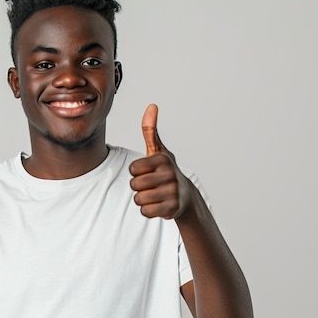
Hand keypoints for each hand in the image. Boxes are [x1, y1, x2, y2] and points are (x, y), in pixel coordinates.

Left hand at [129, 104, 195, 218]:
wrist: (185, 196)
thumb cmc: (166, 171)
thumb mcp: (158, 151)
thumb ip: (150, 130)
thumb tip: (151, 106)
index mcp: (162, 160)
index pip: (132, 169)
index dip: (137, 172)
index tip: (148, 171)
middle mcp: (169, 175)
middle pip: (134, 185)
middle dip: (139, 187)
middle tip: (152, 185)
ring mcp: (172, 192)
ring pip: (138, 199)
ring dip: (143, 199)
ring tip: (155, 194)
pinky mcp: (172, 209)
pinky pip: (145, 212)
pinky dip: (148, 210)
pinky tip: (158, 204)